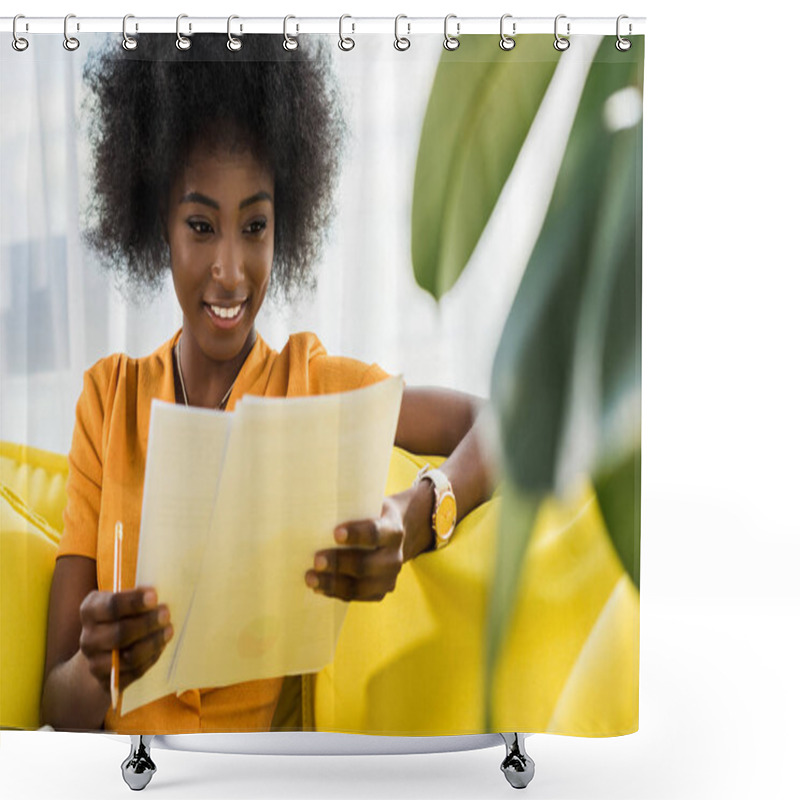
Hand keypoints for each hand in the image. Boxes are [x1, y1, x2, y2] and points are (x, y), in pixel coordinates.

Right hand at [78, 587, 172, 693]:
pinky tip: (161, 646)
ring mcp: (95, 662)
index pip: (111, 606)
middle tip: (166, 614)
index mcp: (90, 611)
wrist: (101, 652)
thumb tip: (153, 593)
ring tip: (168, 630)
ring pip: (129, 656)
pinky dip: (151, 658)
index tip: (154, 596)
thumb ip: (136, 596)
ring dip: (153, 642)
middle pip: (120, 633)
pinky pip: (134, 672)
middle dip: (147, 623)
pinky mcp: (108, 681)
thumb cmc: (120, 616)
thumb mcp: (123, 601)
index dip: (134, 601)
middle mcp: (88, 638)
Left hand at [306, 484, 435, 601]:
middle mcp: (394, 556)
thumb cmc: (371, 516)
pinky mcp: (380, 592)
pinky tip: (319, 588)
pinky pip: (356, 597)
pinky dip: (336, 593)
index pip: (375, 533)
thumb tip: (313, 511)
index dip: (357, 534)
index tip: (336, 533)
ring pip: (360, 586)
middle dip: (339, 563)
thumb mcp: (368, 505)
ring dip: (333, 584)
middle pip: (366, 564)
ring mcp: (389, 578)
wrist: (394, 534)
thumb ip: (349, 509)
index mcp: (393, 530)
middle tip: (316, 560)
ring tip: (310, 578)